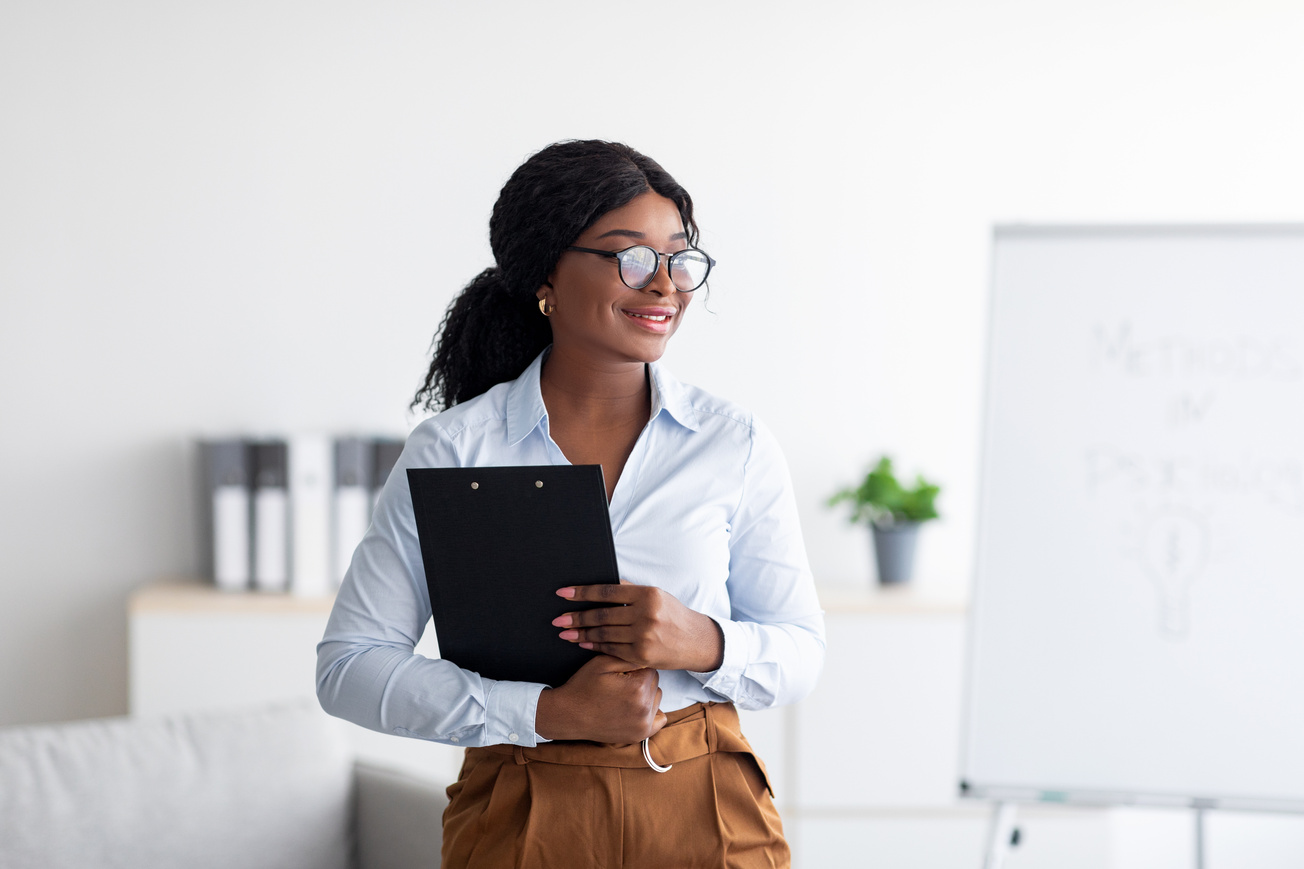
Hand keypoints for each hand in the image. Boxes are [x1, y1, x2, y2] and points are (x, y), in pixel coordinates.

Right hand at [535, 654, 665, 743]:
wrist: (569, 715)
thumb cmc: (584, 687)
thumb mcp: (603, 662)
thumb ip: (628, 656)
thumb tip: (647, 654)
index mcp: (638, 686)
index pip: (650, 667)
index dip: (634, 667)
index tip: (621, 673)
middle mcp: (644, 707)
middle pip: (655, 682)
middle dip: (641, 680)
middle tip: (621, 685)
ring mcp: (643, 723)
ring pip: (657, 698)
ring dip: (646, 695)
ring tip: (624, 697)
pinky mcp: (640, 734)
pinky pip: (660, 719)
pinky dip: (651, 712)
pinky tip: (635, 708)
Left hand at [552, 582, 724, 671]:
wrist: (694, 641)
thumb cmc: (672, 615)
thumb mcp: (656, 596)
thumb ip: (630, 591)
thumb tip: (601, 585)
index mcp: (648, 595)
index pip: (607, 592)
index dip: (582, 593)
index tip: (562, 593)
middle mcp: (646, 615)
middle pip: (602, 615)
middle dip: (576, 617)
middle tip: (558, 619)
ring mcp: (644, 637)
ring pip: (604, 633)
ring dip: (581, 634)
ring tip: (564, 632)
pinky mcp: (641, 655)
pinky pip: (612, 649)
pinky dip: (595, 646)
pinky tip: (582, 643)